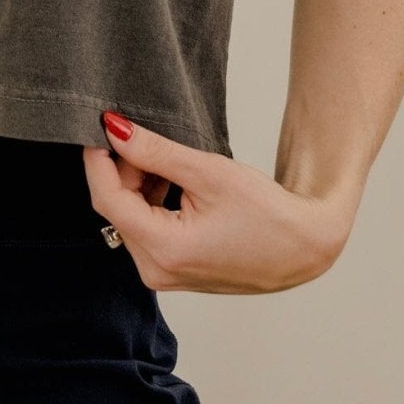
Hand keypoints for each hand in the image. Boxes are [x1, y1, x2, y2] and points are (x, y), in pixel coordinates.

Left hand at [82, 114, 350, 293]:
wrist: (305, 248)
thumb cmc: (267, 212)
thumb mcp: (207, 172)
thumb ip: (155, 151)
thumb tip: (114, 128)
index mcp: (165, 249)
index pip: (107, 198)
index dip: (98, 159)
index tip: (99, 127)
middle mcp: (156, 271)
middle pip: (116, 209)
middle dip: (123, 170)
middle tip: (143, 137)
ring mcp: (164, 276)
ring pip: (129, 219)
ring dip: (137, 186)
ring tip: (166, 160)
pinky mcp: (172, 274)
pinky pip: (145, 233)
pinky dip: (150, 204)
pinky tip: (172, 184)